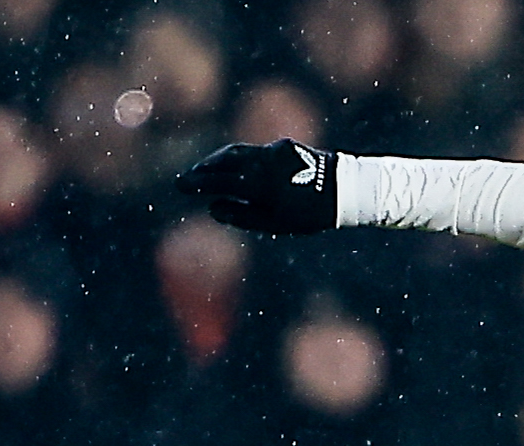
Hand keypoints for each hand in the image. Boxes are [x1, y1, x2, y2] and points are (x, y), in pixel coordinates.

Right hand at [176, 139, 337, 233]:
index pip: (219, 181)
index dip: (197, 183)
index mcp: (259, 185)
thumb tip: (212, 207)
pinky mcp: (283, 145)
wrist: (344, 190)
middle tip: (187, 177)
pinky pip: (255, 151)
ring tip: (206, 170)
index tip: (179, 185)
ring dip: (219, 160)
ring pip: (239, 152)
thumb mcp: (274, 222)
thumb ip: (241, 215)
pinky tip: (235, 166)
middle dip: (203, 169)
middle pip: (224, 161)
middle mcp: (263, 163)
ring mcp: (273, 151)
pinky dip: (241, 158)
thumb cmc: (308, 214)